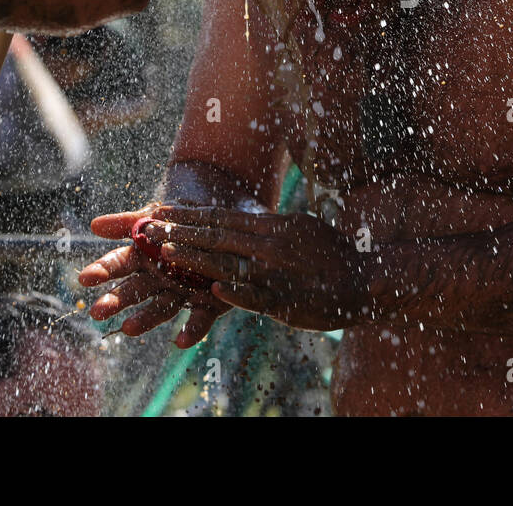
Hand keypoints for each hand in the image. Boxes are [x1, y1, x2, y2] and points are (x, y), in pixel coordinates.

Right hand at [78, 204, 232, 346]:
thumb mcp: (158, 215)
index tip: (85, 277)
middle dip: (116, 300)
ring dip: (145, 320)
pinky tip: (181, 341)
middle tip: (97, 311)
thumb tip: (94, 225)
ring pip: (161, 308)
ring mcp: (182, 292)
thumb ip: (129, 223)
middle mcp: (160, 280)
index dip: (103, 270)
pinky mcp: (209, 302)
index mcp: (145, 258)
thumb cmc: (184, 218)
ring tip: (129, 328)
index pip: (119, 264)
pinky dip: (191, 330)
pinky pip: (199, 318)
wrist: (224, 220)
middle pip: (135, 291)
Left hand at [143, 206, 371, 331]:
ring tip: (166, 253)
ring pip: (228, 264)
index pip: (222, 218)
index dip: (189, 215)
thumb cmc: (332, 253)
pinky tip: (212, 291)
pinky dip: (235, 293)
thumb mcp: (300, 227)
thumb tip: (248, 219)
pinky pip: (256, 297)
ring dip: (196, 259)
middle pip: (217, 237)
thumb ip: (271, 225)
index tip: (161, 211)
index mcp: (272, 226)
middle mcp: (270, 245)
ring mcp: (276, 273)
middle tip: (149, 228)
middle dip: (180, 232)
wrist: (363, 278)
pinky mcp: (285, 300)